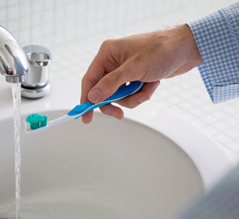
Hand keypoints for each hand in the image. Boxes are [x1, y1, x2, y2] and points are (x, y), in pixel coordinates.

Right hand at [81, 24, 202, 123]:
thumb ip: (111, 84)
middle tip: (119, 114)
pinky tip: (152, 85)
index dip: (86, 99)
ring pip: (119, 95)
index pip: (90, 80)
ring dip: (133, 97)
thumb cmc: (161, 51)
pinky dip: (141, 93)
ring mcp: (124, 70)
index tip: (85, 116)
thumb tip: (93, 97)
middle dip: (116, 102)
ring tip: (146, 90)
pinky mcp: (134, 77)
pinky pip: (131, 94)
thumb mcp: (134, 69)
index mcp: (108, 54)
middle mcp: (113, 62)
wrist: (186, 50)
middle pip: (104, 91)